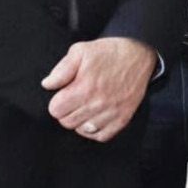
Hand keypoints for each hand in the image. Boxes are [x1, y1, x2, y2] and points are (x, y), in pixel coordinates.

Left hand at [41, 36, 156, 140]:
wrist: (139, 55)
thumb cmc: (108, 53)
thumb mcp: (80, 51)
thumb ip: (61, 69)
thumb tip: (47, 85)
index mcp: (84, 88)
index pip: (56, 110)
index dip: (56, 102)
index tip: (63, 95)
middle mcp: (98, 104)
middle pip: (67, 122)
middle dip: (66, 112)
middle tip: (73, 101)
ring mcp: (112, 113)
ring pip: (83, 130)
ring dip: (80, 121)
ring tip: (85, 108)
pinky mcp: (123, 118)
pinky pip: (102, 136)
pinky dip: (95, 131)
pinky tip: (94, 119)